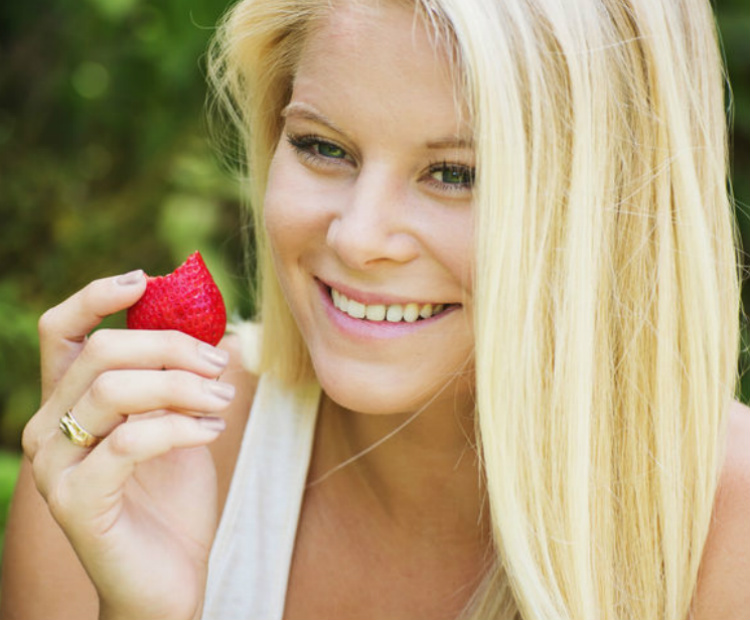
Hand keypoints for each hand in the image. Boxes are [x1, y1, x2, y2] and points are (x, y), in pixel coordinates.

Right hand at [22, 270, 234, 619]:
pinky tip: (213, 432)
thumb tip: (212, 325)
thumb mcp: (180, 421)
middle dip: (170, 347)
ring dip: (183, 386)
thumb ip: (179, 378)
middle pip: (100, 352)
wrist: (169, 575)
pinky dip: (180, 427)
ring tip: (222, 400)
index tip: (145, 280)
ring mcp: (55, 467)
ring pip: (115, 390)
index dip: (95, 296)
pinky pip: (130, 440)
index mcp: (69, 402)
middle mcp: (48, 428)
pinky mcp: (75, 501)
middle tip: (219, 363)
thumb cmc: (173, 496)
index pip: (59, 331)